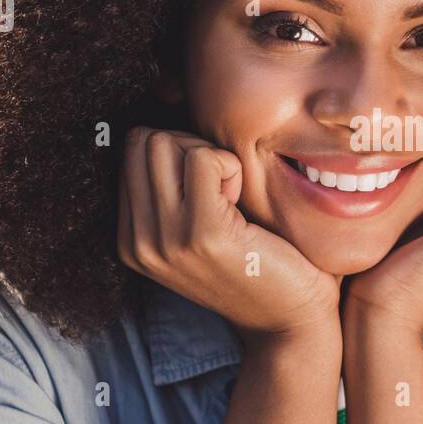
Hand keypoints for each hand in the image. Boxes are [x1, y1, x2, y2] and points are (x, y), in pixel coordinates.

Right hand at [117, 127, 340, 339]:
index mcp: (131, 237)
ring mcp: (164, 241)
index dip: (178, 150)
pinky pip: (205, 160)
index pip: (131, 150)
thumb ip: (176, 183)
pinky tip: (244, 199)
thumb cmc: (259, 260)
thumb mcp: (200, 223)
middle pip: (143, 140)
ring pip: (166, 143)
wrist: (292, 320)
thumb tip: (167, 102)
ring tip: (232, 194)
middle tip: (223, 186)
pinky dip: (231, 166)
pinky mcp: (201, 235)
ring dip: (209, 156)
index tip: (210, 185)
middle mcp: (137, 241)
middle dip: (189, 147)